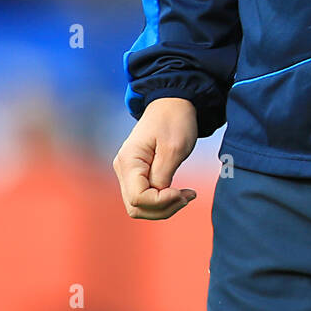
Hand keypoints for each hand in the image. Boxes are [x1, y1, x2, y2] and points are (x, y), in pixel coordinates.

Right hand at [112, 97, 198, 218]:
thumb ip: (162, 177)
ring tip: (186, 195)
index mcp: (129, 161)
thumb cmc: (175, 121)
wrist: (173, 102)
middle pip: (136, 207)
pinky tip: (179, 192)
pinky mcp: (137, 173)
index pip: (138, 198)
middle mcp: (123, 169)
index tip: (182, 192)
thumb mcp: (174, 149)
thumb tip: (157, 197)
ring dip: (164, 207)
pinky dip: (162, 200)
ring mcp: (128, 172)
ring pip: (140, 205)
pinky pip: (146, 196)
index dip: (161, 202)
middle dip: (163, 208)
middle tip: (187, 196)